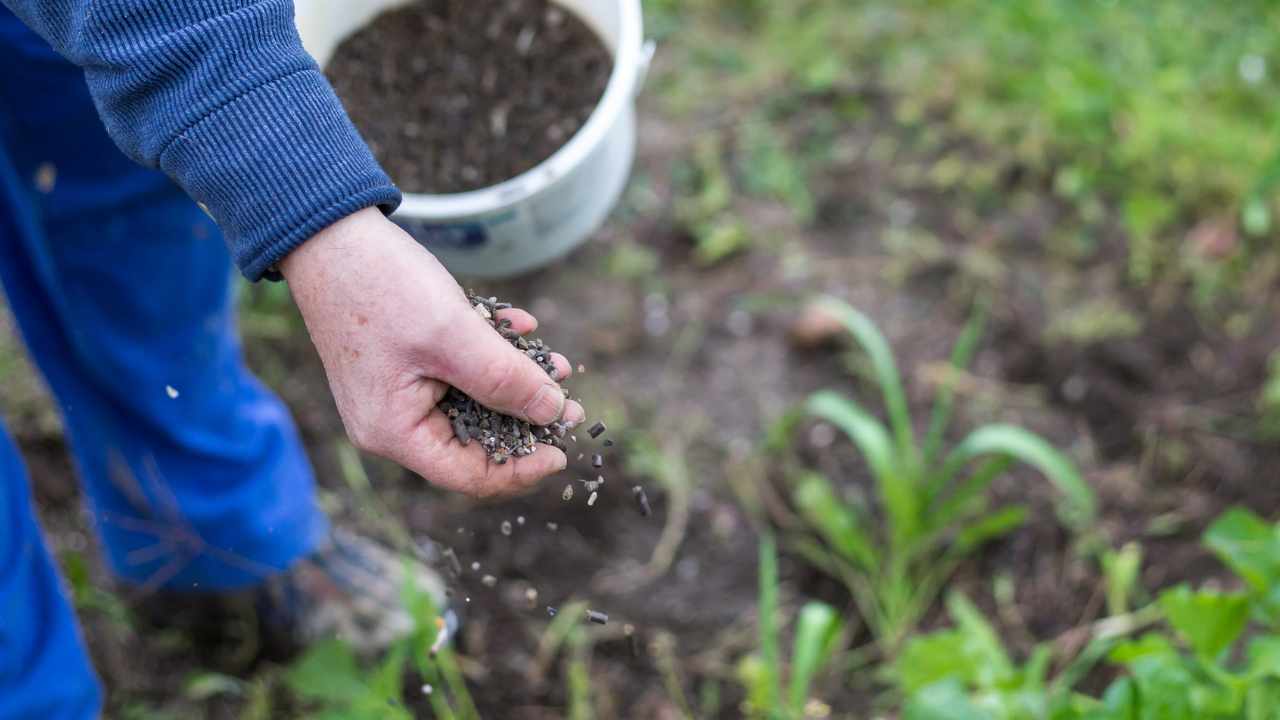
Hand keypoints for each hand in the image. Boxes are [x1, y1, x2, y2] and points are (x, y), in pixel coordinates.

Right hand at [280, 208, 583, 496]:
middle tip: (570, 403)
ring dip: (514, 381)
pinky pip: (456, 371)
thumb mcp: (454, 335)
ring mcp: (395, 392)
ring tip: (555, 363)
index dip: (522, 468)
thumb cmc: (381, 286)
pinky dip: (489, 353)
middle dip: (524, 419)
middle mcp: (391, 422)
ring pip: (470, 402)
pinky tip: (520, 327)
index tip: (563, 449)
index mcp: (395, 431)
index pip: (469, 475)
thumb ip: (506, 379)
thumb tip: (554, 412)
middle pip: (472, 441)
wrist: (330, 232)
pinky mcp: (402, 362)